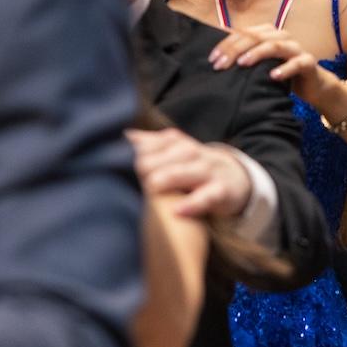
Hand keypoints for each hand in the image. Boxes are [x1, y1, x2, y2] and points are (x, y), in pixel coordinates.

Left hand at [131, 127, 252, 218]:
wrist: (236, 179)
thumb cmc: (193, 168)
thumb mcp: (172, 154)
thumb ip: (146, 145)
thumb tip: (121, 136)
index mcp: (175, 143)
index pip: (148, 144)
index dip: (129, 157)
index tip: (111, 168)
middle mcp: (190, 153)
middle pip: (163, 157)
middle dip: (145, 169)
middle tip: (127, 182)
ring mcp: (207, 171)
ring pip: (184, 172)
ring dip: (166, 179)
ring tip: (151, 187)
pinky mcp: (221, 192)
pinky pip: (207, 197)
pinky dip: (193, 203)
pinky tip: (177, 210)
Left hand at [211, 24, 344, 106]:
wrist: (313, 85)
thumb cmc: (282, 73)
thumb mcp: (262, 64)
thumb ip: (245, 57)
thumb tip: (217, 57)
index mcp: (269, 33)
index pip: (244, 33)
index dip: (226, 44)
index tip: (212, 59)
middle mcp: (282, 36)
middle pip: (256, 37)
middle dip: (235, 50)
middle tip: (220, 65)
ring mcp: (296, 48)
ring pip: (274, 46)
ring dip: (257, 54)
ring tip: (242, 64)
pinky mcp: (308, 62)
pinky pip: (297, 63)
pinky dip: (284, 69)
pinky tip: (273, 76)